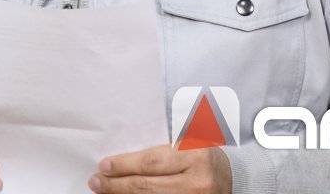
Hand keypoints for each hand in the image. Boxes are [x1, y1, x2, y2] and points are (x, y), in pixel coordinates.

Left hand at [88, 144, 230, 193]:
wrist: (232, 178)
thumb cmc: (204, 155)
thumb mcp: (190, 141)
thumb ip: (164, 145)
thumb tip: (124, 156)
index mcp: (195, 155)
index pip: (151, 162)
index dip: (125, 165)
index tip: (104, 165)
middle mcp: (196, 181)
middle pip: (147, 186)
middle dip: (117, 184)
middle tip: (96, 181)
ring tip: (103, 191)